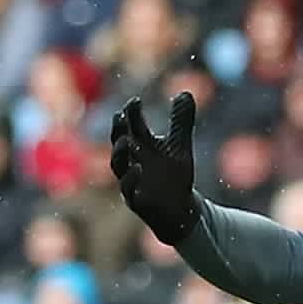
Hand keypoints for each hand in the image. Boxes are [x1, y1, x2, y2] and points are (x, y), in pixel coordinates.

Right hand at [110, 92, 202, 245]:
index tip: (136, 101)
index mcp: (140, 146)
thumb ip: (181, 121)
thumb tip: (185, 92)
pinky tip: (138, 168)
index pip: (130, 126)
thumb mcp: (179, 146)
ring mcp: (131, 181)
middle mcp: (131, 161)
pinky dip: (131, 179)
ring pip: (118, 166)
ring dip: (120, 153)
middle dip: (118, 130)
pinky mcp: (137, 201)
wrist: (180, 211)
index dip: (130, 113)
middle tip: (121, 116)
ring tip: (126, 141)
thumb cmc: (174, 176)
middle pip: (118, 143)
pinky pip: (129, 190)